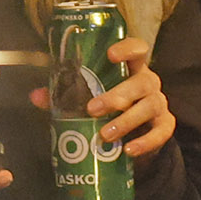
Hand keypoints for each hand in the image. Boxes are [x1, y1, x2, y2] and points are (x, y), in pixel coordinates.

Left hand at [33, 36, 174, 162]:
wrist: (131, 139)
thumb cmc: (106, 111)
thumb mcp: (85, 100)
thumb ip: (62, 96)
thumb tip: (35, 96)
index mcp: (130, 70)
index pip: (138, 49)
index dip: (127, 48)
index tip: (110, 55)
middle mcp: (148, 83)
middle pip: (142, 81)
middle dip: (117, 95)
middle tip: (93, 109)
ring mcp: (159, 104)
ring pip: (150, 106)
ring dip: (127, 120)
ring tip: (105, 135)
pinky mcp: (165, 126)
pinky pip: (161, 132)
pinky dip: (146, 142)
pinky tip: (129, 151)